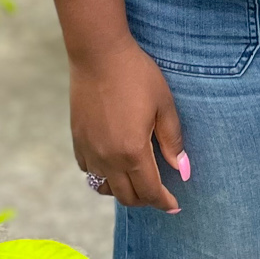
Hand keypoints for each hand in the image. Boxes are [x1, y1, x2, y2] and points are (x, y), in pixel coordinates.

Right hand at [70, 40, 187, 211]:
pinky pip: (89, 170)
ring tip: (137, 180)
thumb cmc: (136, 74)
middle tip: (159, 193)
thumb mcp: (163, 104)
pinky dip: (103, 175)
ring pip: (105, 187)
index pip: (150, 191)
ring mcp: (89, 150)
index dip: (164, 202)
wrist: (98, 53)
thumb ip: (172, 140)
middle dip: (146, 200)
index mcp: (132, 151)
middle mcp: (108, 158)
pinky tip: (113, 162)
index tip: (175, 206)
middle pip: (127, 197)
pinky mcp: (77, 140)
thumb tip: (182, 170)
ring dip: (123, 190)